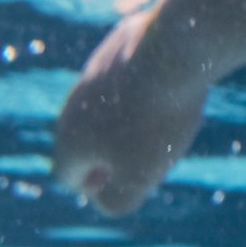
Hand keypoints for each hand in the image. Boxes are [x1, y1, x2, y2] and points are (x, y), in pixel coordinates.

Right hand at [51, 12, 208, 214]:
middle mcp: (73, 103)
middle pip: (90, 141)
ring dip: (136, 118)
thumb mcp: (140, 176)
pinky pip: (131, 78)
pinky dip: (149, 87)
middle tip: (157, 146)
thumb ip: (117, 200)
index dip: (101, 187)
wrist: (177, 47)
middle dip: (120, 152)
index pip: (70, 177)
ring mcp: (94, 70)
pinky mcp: (118, 45)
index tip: (135, 174)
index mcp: (68, 138)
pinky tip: (176, 85)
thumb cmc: (157, 119)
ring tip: (169, 116)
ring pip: (111, 107)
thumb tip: (104, 198)